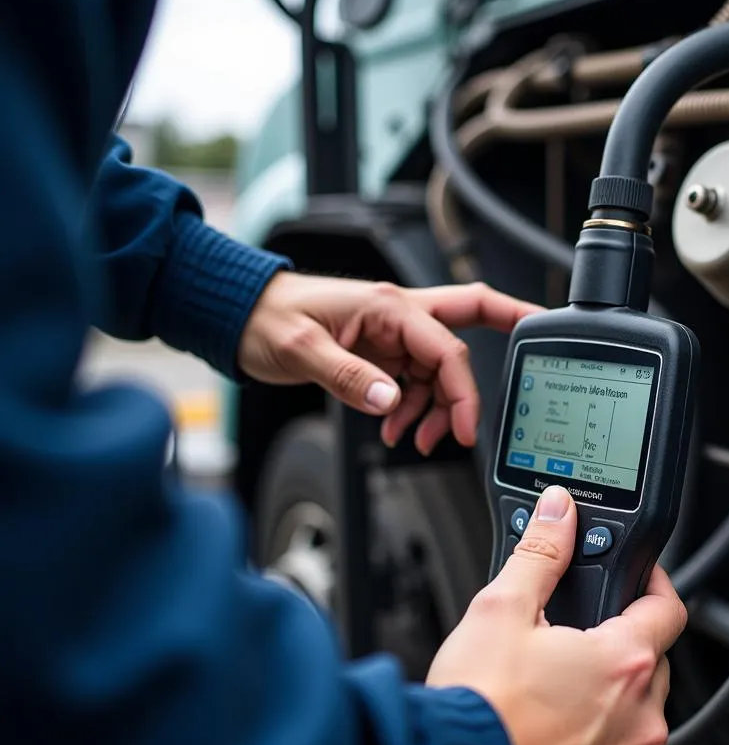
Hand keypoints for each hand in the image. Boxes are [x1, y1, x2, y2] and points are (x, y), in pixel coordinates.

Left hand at [239, 274, 540, 452]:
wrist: (241, 316)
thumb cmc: (268, 317)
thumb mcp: (303, 349)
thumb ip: (349, 377)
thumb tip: (390, 402)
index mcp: (389, 305)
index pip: (448, 348)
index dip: (464, 391)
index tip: (465, 429)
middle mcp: (399, 317)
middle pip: (461, 346)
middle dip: (471, 389)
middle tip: (466, 429)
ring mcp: (394, 337)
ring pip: (438, 374)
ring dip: (433, 411)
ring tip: (410, 439)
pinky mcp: (383, 355)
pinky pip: (414, 386)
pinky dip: (411, 411)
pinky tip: (394, 428)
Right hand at [426, 485, 686, 744]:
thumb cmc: (477, 709)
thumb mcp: (501, 609)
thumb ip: (540, 554)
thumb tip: (560, 512)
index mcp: (624, 664)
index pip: (669, 608)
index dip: (655, 586)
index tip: (640, 582)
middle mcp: (640, 722)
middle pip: (650, 669)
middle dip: (619, 652)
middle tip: (571, 646)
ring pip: (634, 726)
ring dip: (607, 710)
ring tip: (551, 703)